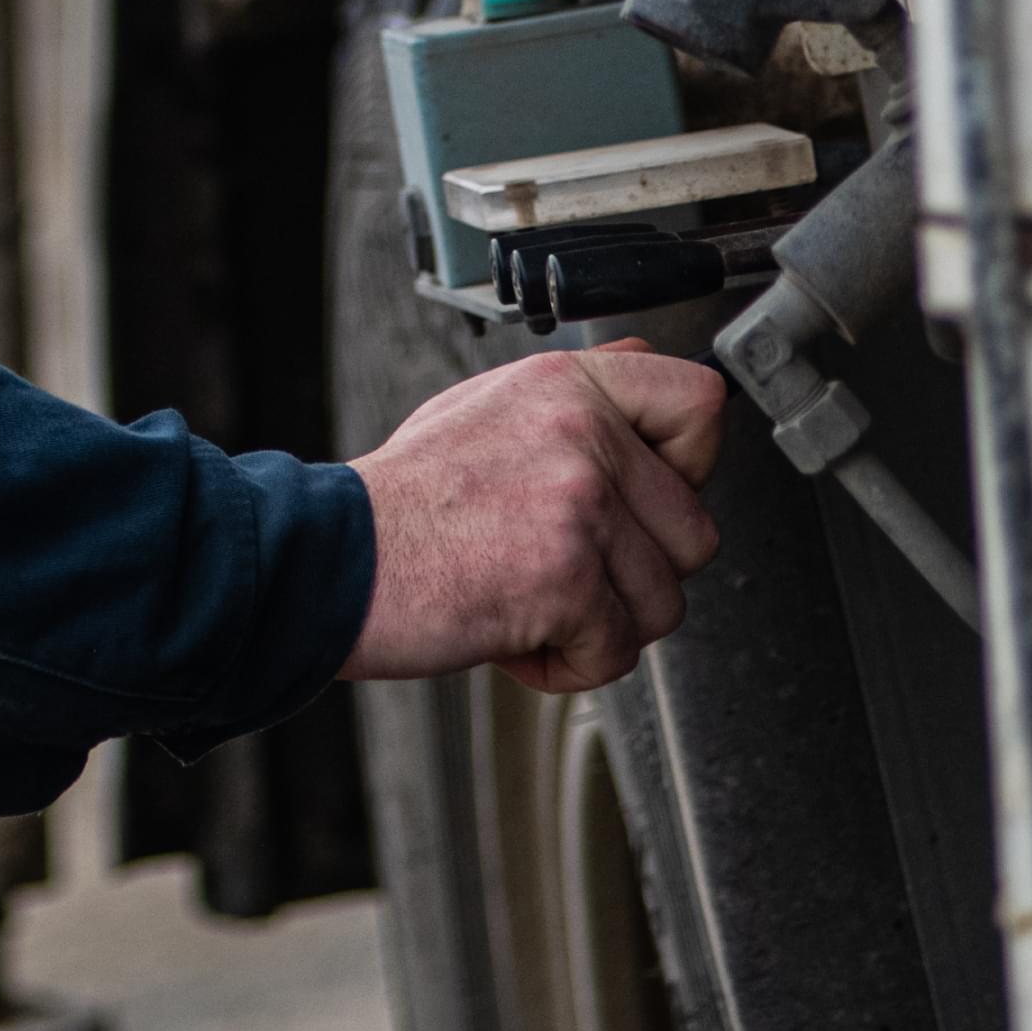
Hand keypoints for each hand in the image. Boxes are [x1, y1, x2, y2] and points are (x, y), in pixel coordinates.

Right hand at [338, 341, 728, 693]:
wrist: (332, 558)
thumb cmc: (403, 499)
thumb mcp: (486, 406)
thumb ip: (575, 397)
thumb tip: (645, 365)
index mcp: (567, 385)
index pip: (699, 402)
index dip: (690, 466)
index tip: (648, 497)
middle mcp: (581, 433)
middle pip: (694, 533)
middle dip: (636, 574)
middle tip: (564, 570)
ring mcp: (579, 504)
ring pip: (664, 602)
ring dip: (601, 625)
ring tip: (530, 602)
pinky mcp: (568, 578)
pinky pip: (617, 653)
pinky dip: (567, 665)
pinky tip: (513, 635)